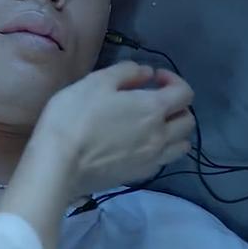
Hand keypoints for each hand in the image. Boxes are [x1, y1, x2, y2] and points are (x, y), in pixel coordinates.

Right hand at [31, 61, 195, 197]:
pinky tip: (139, 146)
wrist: (58, 164)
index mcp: (153, 108)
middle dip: (177, 106)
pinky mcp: (139, 176)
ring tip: (153, 126)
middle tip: (154, 101)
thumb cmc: (74, 117)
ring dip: (174, 132)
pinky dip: (160, 150)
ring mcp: (152, 159)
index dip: (173, 80)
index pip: (184, 92)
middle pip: (188, 120)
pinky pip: (163, 161)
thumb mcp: (95, 82)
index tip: (154, 78)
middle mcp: (161, 135)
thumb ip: (125, 72)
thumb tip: (146, 73)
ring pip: (182, 145)